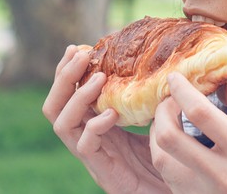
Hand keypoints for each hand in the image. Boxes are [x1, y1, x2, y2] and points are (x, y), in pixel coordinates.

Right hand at [42, 45, 168, 193]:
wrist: (170, 191)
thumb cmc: (166, 157)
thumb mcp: (157, 119)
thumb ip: (154, 97)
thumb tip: (167, 66)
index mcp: (96, 124)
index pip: (69, 94)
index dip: (69, 71)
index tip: (79, 47)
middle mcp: (87, 138)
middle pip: (55, 106)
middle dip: (64, 77)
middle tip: (79, 54)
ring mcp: (91, 156)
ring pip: (62, 124)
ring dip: (77, 97)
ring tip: (97, 79)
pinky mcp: (102, 172)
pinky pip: (85, 146)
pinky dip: (95, 126)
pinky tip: (112, 114)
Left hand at [150, 73, 226, 192]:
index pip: (201, 113)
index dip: (182, 90)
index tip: (175, 76)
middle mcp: (219, 173)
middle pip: (170, 137)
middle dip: (161, 113)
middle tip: (169, 102)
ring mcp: (204, 192)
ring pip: (161, 160)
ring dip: (158, 136)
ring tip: (168, 123)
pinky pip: (168, 178)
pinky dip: (165, 157)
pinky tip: (176, 149)